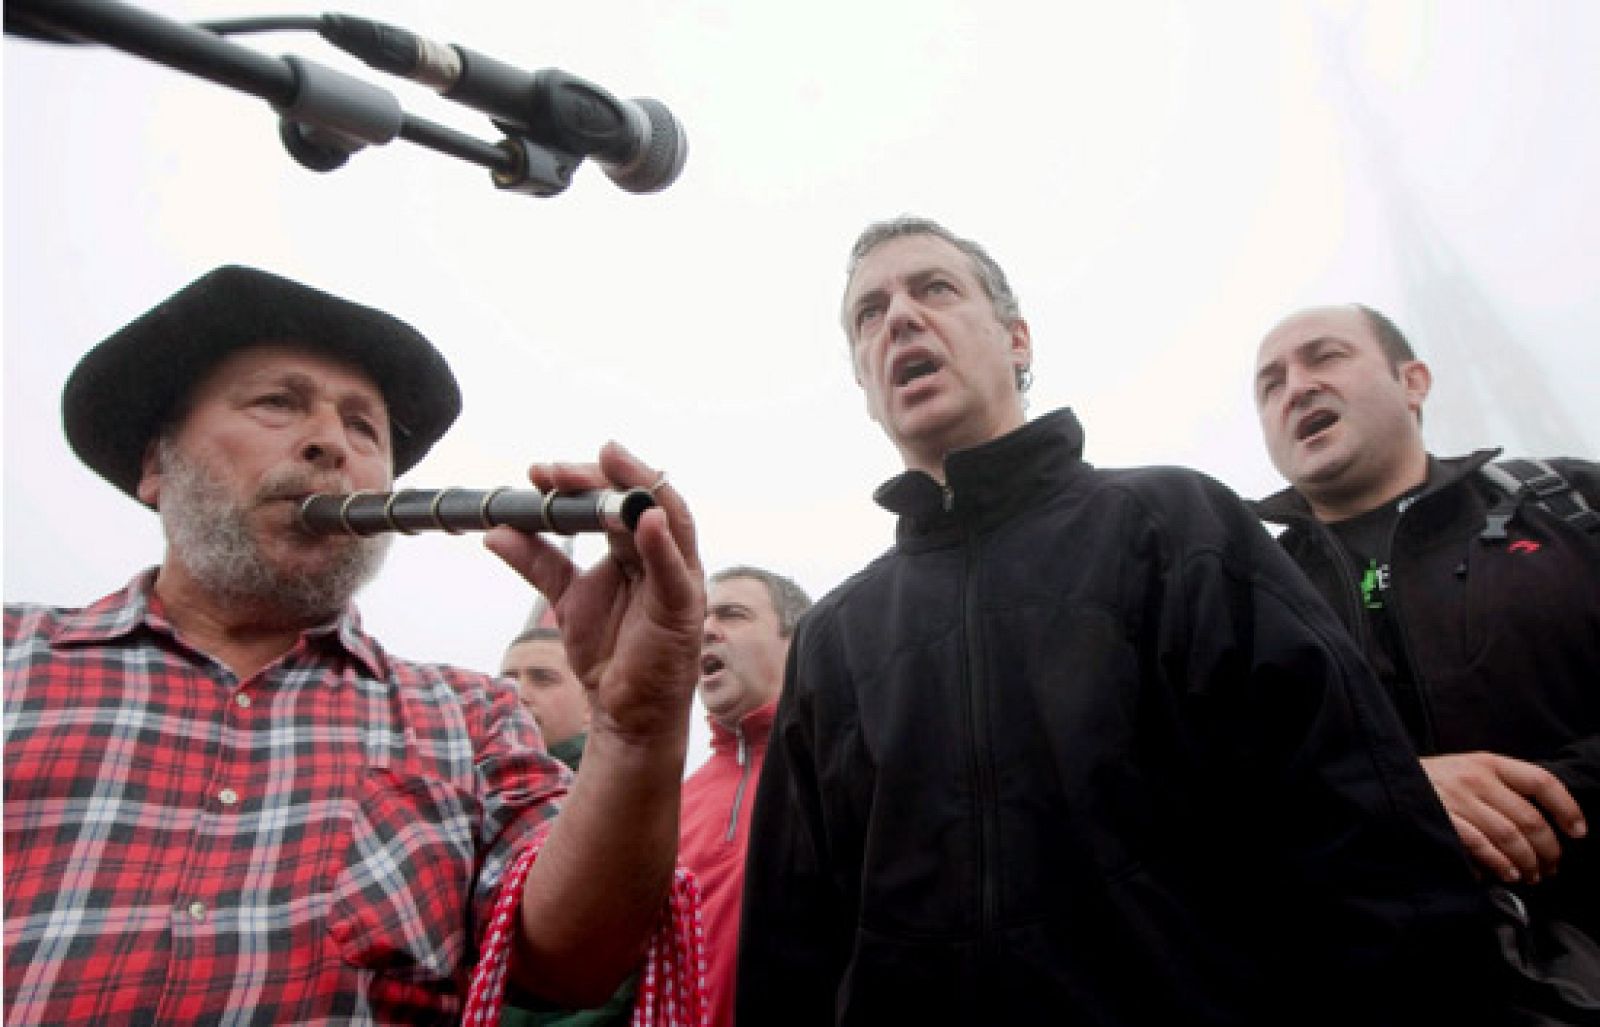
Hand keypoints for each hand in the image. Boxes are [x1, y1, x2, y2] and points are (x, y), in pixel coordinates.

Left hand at [486, 441, 703, 742]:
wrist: (622, 712)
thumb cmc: (608, 653)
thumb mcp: (565, 597)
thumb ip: (537, 561)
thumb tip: (496, 531)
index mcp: (637, 548)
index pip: (615, 499)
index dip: (580, 481)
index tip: (538, 473)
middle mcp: (663, 555)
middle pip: (639, 499)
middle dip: (599, 477)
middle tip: (556, 470)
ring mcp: (678, 578)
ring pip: (668, 519)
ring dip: (638, 488)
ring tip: (610, 462)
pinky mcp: (683, 608)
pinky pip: (675, 570)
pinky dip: (662, 543)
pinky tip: (644, 520)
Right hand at [1420, 751, 1587, 884]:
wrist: (1385, 781)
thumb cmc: (1432, 782)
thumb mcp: (1467, 770)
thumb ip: (1502, 789)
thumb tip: (1540, 826)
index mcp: (1488, 762)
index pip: (1541, 781)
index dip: (1567, 808)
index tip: (1578, 831)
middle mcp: (1475, 778)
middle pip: (1530, 818)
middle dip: (1548, 850)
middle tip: (1551, 867)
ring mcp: (1457, 799)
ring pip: (1510, 836)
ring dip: (1527, 862)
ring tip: (1531, 875)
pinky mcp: (1441, 819)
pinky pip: (1481, 846)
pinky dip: (1499, 863)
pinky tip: (1507, 873)